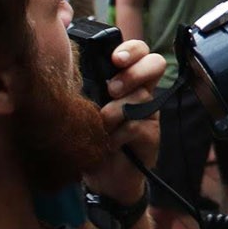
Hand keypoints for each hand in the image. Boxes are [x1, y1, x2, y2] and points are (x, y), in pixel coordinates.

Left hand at [80, 39, 164, 204]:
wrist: (102, 178)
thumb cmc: (89, 136)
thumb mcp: (84, 107)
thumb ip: (88, 87)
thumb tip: (72, 68)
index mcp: (125, 78)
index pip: (139, 51)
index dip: (131, 50)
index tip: (115, 60)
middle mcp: (142, 91)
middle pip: (155, 63)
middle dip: (133, 74)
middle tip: (112, 90)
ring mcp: (150, 112)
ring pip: (140, 97)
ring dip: (114, 112)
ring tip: (101, 126)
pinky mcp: (152, 134)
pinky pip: (136, 125)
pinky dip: (117, 135)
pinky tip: (108, 144)